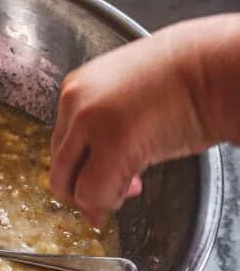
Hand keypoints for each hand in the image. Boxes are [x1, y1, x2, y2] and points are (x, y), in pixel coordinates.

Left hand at [49, 21, 221, 225]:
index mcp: (76, 88)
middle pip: (59, 165)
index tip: (104, 171)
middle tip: (114, 192)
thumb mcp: (126, 94)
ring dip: (95, 197)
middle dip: (84, 187)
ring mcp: (89, 124)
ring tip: (128, 188)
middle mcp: (75, 103)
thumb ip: (103, 124)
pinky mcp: (112, 146)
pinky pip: (93, 192)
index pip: (60, 141)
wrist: (211, 68)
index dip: (81, 165)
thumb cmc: (183, 79)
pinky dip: (108, 202)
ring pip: (70, 183)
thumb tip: (97, 163)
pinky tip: (131, 190)